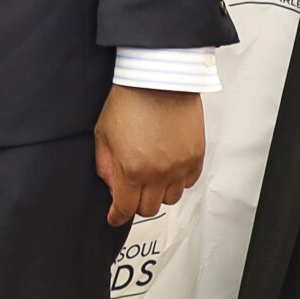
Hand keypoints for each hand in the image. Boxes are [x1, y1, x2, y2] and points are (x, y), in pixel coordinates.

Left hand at [93, 85, 204, 225]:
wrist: (158, 81)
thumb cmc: (129, 101)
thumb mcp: (103, 136)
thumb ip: (105, 167)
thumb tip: (112, 187)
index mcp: (132, 169)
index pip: (126, 208)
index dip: (117, 216)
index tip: (114, 217)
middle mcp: (159, 172)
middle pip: (150, 208)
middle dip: (136, 203)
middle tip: (130, 191)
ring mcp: (181, 166)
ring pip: (172, 199)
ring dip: (158, 193)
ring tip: (150, 176)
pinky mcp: (196, 156)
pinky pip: (189, 182)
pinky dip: (177, 181)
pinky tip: (167, 168)